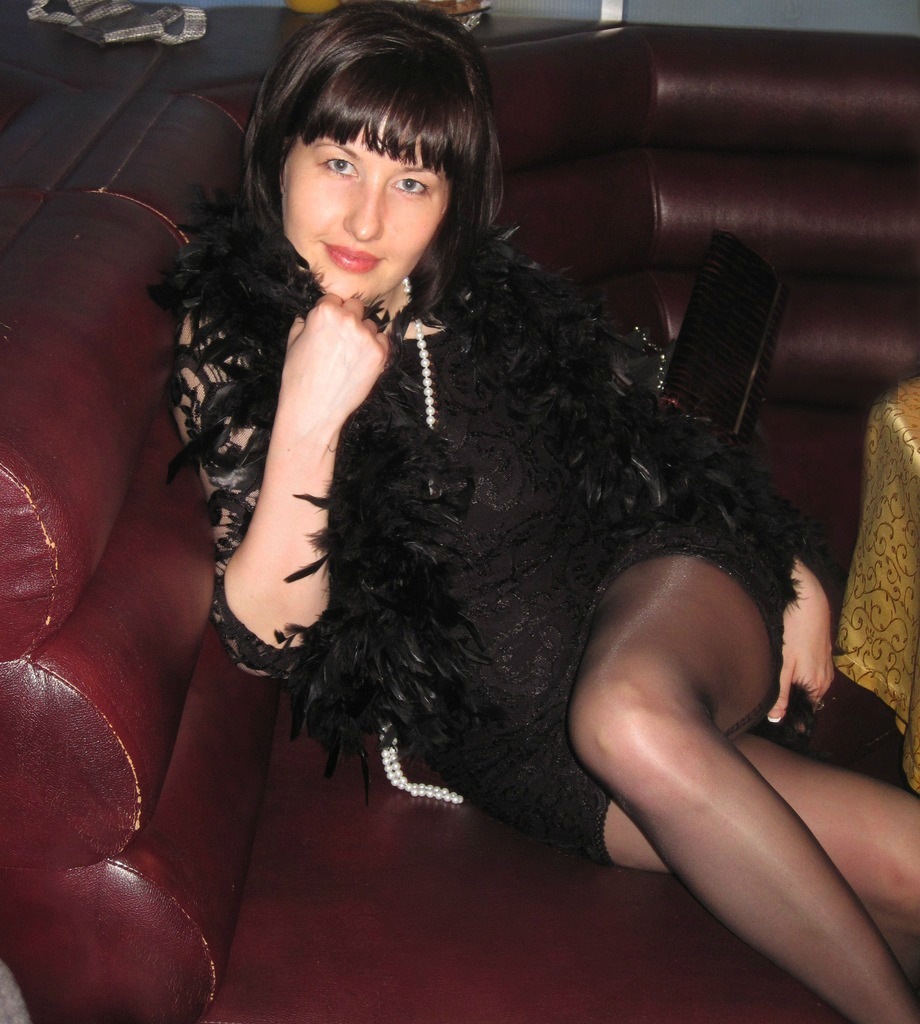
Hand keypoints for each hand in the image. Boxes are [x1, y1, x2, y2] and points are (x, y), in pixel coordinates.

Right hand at [278, 294, 388, 437]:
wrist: (313, 409)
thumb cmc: (299, 378)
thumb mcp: (293, 342)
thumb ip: (305, 322)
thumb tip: (311, 315)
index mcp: (325, 311)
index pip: (334, 298)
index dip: (330, 312)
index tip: (329, 326)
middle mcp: (348, 319)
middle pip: (356, 307)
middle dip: (349, 319)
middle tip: (341, 340)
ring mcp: (366, 336)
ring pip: (370, 325)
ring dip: (363, 334)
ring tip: (349, 356)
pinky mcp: (380, 353)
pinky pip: (382, 340)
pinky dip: (375, 348)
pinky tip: (360, 362)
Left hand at [769, 561, 833, 721]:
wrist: (808, 601)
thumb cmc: (795, 632)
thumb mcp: (784, 667)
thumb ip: (781, 694)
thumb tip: (777, 718)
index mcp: (817, 686)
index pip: (805, 711)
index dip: (790, 716)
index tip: (772, 718)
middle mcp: (825, 679)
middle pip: (806, 698)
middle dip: (789, 701)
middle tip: (765, 702)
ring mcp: (824, 666)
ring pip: (806, 684)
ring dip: (791, 686)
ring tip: (771, 684)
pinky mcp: (820, 654)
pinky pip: (808, 672)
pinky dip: (796, 674)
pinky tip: (783, 667)